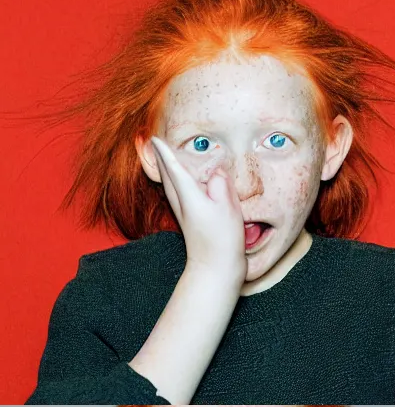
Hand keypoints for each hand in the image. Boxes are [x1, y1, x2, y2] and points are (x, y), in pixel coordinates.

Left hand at [145, 136, 246, 284]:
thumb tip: (217, 172)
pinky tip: (178, 181)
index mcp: (188, 194)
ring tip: (162, 156)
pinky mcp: (187, 220)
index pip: (173, 166)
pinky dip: (173, 181)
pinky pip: (175, 192)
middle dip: (160, 157)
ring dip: (165, 168)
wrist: (215, 268)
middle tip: (154, 142)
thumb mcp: (228, 208)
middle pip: (166, 173)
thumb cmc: (222, 239)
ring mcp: (182, 212)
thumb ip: (221, 184)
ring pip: (168, 183)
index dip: (164, 151)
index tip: (155, 138)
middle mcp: (180, 201)